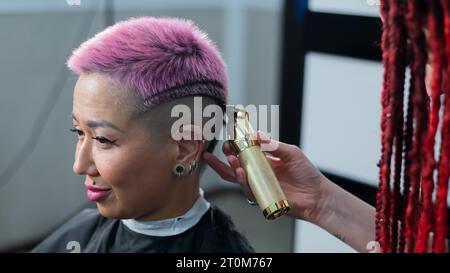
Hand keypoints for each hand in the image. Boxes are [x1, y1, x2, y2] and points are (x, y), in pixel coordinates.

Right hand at [202, 132, 328, 221]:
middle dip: (227, 156)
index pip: (246, 151)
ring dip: (231, 167)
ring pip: (238, 177)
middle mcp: (260, 173)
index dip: (236, 145)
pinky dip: (242, 180)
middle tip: (225, 148)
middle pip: (236, 165)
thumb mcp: (292, 153)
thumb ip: (273, 144)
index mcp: (265, 161)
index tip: (230, 137)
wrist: (317, 196)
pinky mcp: (261, 197)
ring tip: (230, 158)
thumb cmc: (307, 175)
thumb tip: (256, 134)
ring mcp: (259, 185)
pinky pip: (247, 189)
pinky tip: (240, 172)